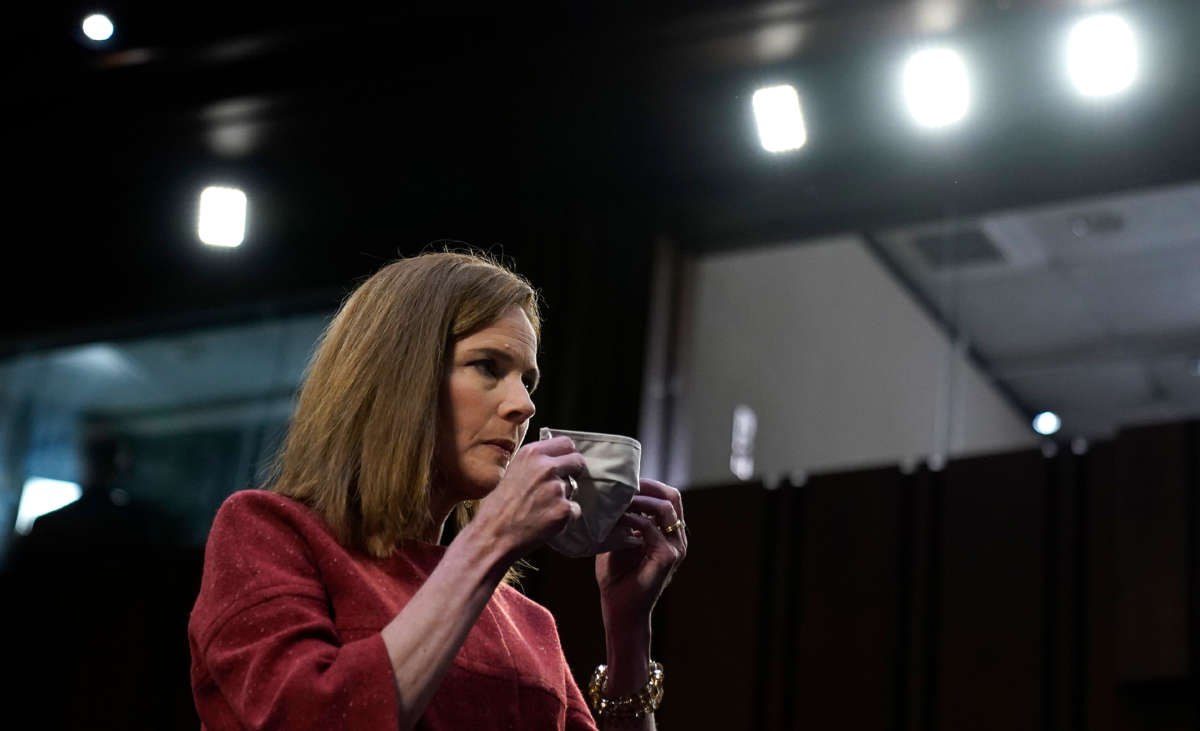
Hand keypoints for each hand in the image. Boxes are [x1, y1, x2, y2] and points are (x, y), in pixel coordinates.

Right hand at [472, 436, 584, 562]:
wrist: (493, 535)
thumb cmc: (498, 507)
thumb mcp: (512, 471)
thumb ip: (534, 464)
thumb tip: (554, 461)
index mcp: (531, 453)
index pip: (566, 443)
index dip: (567, 455)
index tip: (565, 463)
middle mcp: (546, 467)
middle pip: (577, 462)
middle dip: (573, 473)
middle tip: (560, 486)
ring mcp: (556, 488)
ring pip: (574, 489)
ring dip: (564, 498)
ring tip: (541, 509)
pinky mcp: (563, 509)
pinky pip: (574, 510)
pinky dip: (564, 517)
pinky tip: (546, 521)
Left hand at [595, 479, 687, 629]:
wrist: (620, 609)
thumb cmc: (617, 576)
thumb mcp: (618, 539)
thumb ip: (622, 519)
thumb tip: (608, 494)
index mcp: (669, 532)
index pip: (668, 496)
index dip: (648, 484)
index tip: (624, 481)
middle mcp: (677, 538)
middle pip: (672, 496)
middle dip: (647, 486)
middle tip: (623, 485)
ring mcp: (676, 548)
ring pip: (665, 508)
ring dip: (639, 500)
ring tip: (617, 499)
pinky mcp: (667, 557)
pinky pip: (651, 528)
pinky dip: (632, 519)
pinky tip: (615, 519)